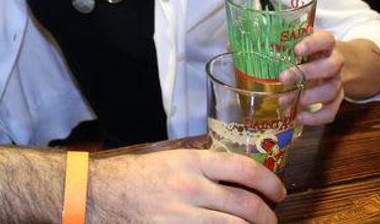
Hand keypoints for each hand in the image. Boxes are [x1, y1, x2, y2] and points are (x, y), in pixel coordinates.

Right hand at [90, 149, 285, 222]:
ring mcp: (182, 216)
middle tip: (271, 219)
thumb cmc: (137, 176)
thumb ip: (204, 168)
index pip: (245, 169)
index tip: (278, 191)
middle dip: (268, 216)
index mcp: (192, 162)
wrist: (101, 194)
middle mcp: (191, 188)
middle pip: (247, 204)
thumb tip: (239, 179)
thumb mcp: (172, 160)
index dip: (270, 182)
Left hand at [288, 30, 343, 125]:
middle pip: (330, 67)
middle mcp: (335, 61)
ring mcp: (337, 81)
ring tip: (286, 101)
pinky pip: (331, 111)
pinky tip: (298, 117)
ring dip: (309, 97)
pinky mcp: (337, 99)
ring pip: (331, 90)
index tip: (296, 50)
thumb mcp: (297, 42)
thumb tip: (245, 46)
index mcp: (326, 44)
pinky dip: (316, 117)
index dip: (313, 44)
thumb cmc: (307, 51)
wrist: (330, 62)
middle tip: (283, 79)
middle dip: (307, 74)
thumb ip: (280, 42)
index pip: (326, 39)